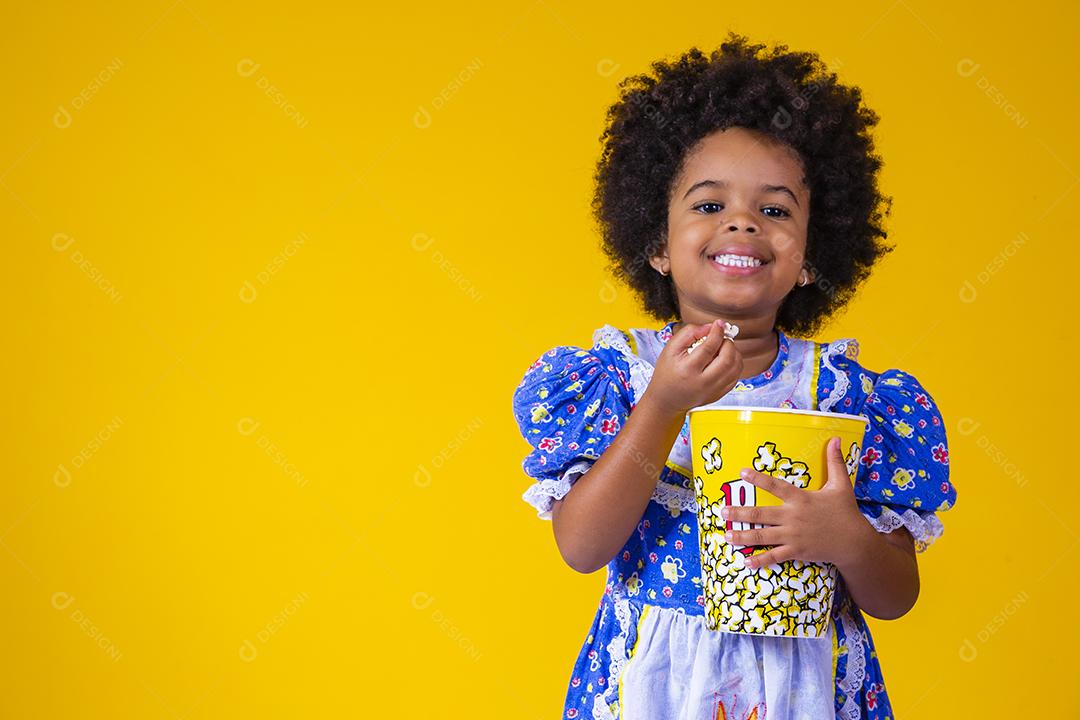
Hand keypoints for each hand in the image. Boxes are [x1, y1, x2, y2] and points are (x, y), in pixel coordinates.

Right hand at [643, 320, 743, 415]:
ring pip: (735, 368)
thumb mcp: (670, 349)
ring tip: (723, 348)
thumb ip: (689, 333)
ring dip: (734, 353)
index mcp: (688, 369)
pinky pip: (735, 376)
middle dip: (728, 343)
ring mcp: (713, 390)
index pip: (709, 347)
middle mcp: (702, 382)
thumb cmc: (667, 372)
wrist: (666, 399)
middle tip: (721, 338)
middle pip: (726, 359)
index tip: (719, 324)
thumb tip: (710, 327)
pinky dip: (735, 364)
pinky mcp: (719, 394)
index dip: (717, 332)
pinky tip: (725, 359)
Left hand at [721, 436, 870, 568]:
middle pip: (761, 514)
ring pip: (763, 536)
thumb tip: (836, 438)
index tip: (742, 472)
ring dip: (742, 536)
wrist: (855, 542)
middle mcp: (793, 517)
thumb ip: (835, 462)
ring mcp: (793, 536)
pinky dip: (760, 561)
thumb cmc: (846, 512)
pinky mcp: (796, 551)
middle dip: (739, 513)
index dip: (758, 478)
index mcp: (801, 499)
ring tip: (726, 535)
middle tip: (721, 511)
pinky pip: (775, 556)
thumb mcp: (841, 485)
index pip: (776, 486)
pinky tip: (746, 563)